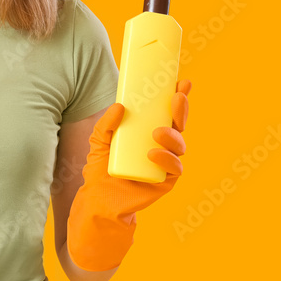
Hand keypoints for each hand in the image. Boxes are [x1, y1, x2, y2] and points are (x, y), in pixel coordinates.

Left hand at [67, 79, 191, 271]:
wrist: (100, 199)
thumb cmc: (101, 168)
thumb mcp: (99, 140)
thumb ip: (105, 124)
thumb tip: (120, 106)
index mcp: (149, 131)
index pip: (166, 111)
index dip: (177, 96)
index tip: (180, 81)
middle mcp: (162, 144)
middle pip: (178, 124)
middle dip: (181, 109)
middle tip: (177, 98)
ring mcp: (165, 162)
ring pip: (180, 145)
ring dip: (173, 135)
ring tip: (157, 133)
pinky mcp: (166, 180)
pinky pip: (175, 168)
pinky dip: (168, 159)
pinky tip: (154, 154)